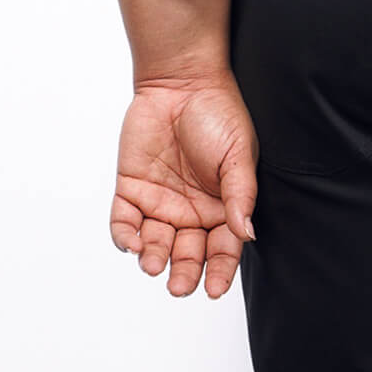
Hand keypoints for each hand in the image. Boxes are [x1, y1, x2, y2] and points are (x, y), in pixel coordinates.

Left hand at [110, 75, 258, 298]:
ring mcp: (160, 203)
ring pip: (155, 243)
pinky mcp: (132, 189)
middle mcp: (191, 212)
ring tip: (153, 265)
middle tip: (178, 286)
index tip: (213, 290)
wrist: (181, 81)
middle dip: (183, 273)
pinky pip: (125, 222)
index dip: (218, 272)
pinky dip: (125, 236)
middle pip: (187, 254)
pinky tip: (131, 243)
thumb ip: (240, 196)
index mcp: (222, 208)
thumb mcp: (238, 156)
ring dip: (153, 258)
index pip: (222, 250)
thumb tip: (246, 234)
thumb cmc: (219, 114)